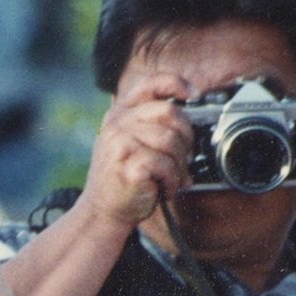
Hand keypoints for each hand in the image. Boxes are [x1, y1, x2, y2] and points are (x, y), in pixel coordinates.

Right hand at [82, 75, 193, 229]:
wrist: (102, 211)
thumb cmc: (122, 178)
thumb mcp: (130, 143)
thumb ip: (152, 125)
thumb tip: (192, 118)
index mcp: (120, 114)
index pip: (150, 84)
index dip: (176, 84)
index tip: (193, 95)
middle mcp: (117, 124)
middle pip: (170, 113)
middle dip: (185, 137)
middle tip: (183, 156)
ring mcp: (120, 142)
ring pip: (171, 141)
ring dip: (179, 165)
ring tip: (171, 178)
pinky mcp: (128, 163)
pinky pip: (166, 164)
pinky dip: (172, 180)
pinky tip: (163, 188)